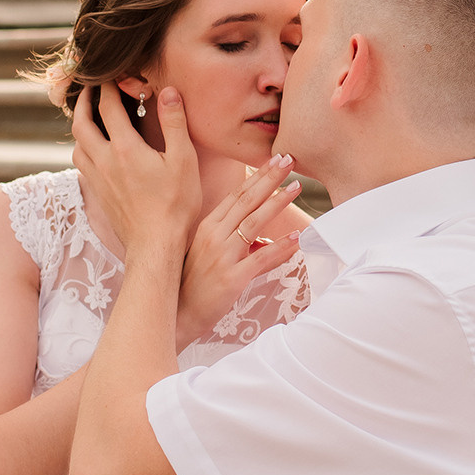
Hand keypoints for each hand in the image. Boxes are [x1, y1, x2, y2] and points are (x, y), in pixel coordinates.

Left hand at [71, 84, 202, 260]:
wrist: (155, 246)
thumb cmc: (175, 205)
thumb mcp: (183, 160)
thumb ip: (174, 123)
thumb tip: (167, 91)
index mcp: (125, 148)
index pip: (108, 106)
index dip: (107, 85)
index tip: (110, 73)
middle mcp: (104, 160)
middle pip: (81, 123)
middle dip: (83, 101)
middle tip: (89, 88)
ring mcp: (98, 178)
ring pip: (77, 144)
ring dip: (80, 126)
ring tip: (89, 116)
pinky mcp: (98, 193)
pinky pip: (81, 163)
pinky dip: (83, 148)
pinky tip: (94, 150)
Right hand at [178, 156, 302, 348]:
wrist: (177, 315)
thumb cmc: (193, 284)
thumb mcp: (209, 254)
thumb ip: (235, 242)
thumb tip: (264, 240)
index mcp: (207, 227)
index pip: (236, 195)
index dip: (257, 176)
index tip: (274, 160)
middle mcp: (213, 236)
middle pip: (246, 201)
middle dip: (269, 178)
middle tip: (289, 159)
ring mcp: (222, 256)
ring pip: (253, 223)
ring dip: (277, 202)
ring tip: (296, 187)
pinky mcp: (232, 278)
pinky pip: (260, 258)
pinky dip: (280, 247)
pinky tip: (296, 237)